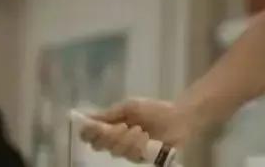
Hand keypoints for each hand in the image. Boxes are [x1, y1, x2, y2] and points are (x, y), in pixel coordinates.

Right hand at [78, 97, 192, 162]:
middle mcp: (116, 140)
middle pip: (99, 145)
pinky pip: (131, 155)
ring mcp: (128, 151)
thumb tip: (86, 118)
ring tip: (140, 129)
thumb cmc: (154, 109)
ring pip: (115, 151)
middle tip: (124, 126)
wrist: (179, 117)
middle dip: (110, 136)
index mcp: (111, 126)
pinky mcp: (140, 158)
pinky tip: (146, 138)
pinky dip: (138, 145)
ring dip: (127, 139)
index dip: (88, 133)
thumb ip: (109, 114)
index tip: (94, 127)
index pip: (90, 135)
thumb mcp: (130, 106)